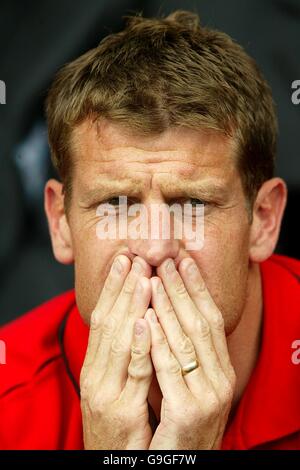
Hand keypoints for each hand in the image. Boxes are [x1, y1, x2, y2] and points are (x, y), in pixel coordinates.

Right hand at [80, 255, 153, 449]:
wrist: (114, 466)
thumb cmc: (121, 427)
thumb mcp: (117, 387)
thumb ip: (124, 357)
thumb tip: (139, 322)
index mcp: (95, 367)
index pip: (102, 319)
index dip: (114, 288)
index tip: (125, 261)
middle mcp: (95, 375)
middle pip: (107, 322)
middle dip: (122, 288)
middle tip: (134, 257)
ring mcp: (105, 392)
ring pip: (118, 340)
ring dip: (131, 306)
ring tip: (143, 276)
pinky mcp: (121, 410)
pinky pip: (132, 373)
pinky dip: (137, 345)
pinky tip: (142, 321)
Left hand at [146, 258, 235, 449]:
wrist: (179, 467)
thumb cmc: (180, 424)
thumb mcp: (189, 385)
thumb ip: (185, 355)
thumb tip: (169, 314)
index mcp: (221, 370)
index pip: (211, 319)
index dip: (198, 289)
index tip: (184, 261)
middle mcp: (220, 380)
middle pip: (200, 323)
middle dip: (182, 288)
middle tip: (167, 259)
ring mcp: (207, 396)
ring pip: (185, 340)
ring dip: (168, 305)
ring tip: (152, 277)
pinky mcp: (187, 411)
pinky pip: (169, 368)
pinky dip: (157, 341)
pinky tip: (146, 317)